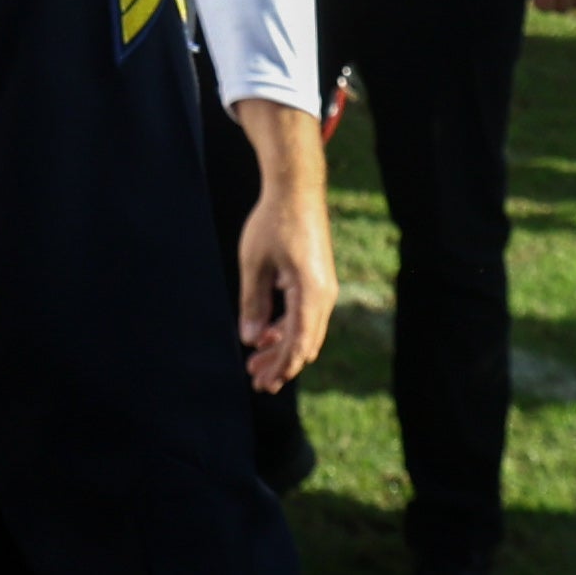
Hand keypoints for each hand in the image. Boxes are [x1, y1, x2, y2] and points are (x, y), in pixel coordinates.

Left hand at [235, 160, 337, 391]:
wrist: (297, 191)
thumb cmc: (273, 222)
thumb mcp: (254, 263)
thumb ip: (253, 303)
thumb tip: (250, 340)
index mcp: (311, 294)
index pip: (298, 345)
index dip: (281, 368)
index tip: (262, 383)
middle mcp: (324, 296)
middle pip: (304, 344)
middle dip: (281, 365)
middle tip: (256, 381)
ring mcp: (324, 290)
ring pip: (306, 332)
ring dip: (283, 348)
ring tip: (255, 362)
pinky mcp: (318, 283)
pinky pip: (306, 317)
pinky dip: (287, 329)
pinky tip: (266, 336)